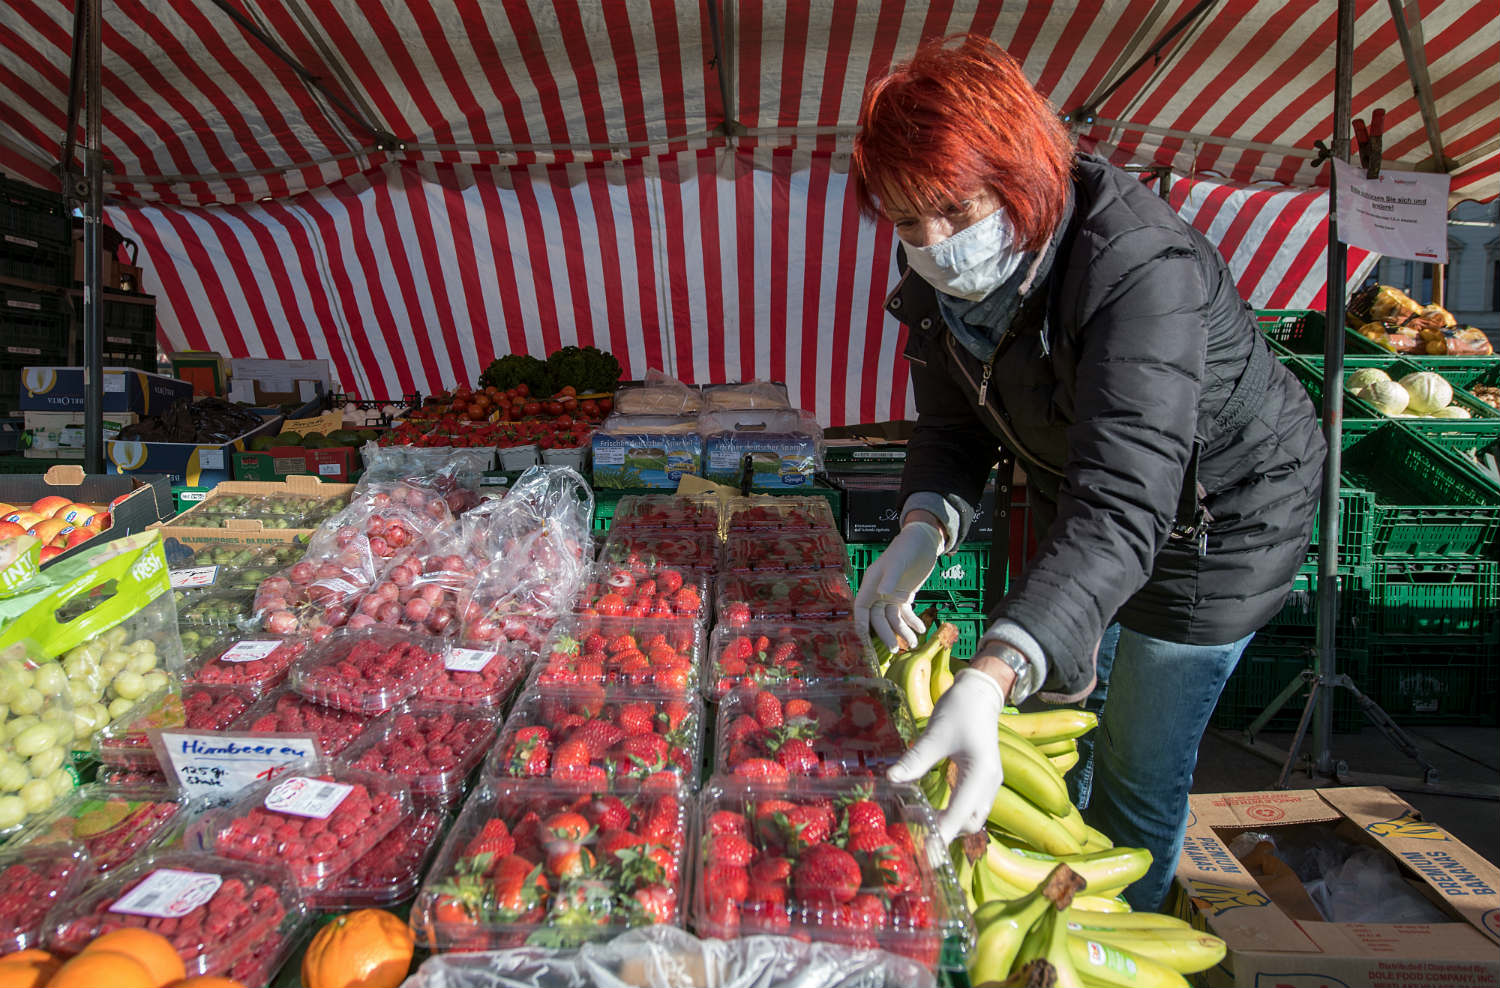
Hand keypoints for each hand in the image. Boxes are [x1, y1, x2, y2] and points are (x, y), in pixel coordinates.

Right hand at [853, 520, 943, 651]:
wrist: (923, 542)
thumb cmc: (906, 547)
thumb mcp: (898, 561)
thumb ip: (890, 577)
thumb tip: (882, 592)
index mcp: (871, 583)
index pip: (862, 608)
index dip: (861, 624)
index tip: (863, 641)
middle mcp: (879, 592)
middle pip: (878, 619)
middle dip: (886, 634)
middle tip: (895, 649)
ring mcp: (891, 596)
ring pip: (893, 619)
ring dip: (902, 631)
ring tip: (913, 643)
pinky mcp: (904, 596)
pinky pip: (906, 614)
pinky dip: (912, 622)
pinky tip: (921, 629)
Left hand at [888, 667, 1006, 842]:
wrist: (981, 691)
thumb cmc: (960, 709)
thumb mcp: (935, 734)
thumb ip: (916, 759)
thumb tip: (891, 780)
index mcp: (980, 774)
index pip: (960, 814)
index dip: (942, 835)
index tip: (925, 851)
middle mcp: (989, 784)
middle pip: (969, 822)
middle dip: (945, 833)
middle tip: (915, 837)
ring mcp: (988, 782)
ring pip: (971, 816)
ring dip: (949, 824)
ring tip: (919, 823)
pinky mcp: (982, 778)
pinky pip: (970, 804)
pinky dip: (953, 812)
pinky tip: (931, 809)